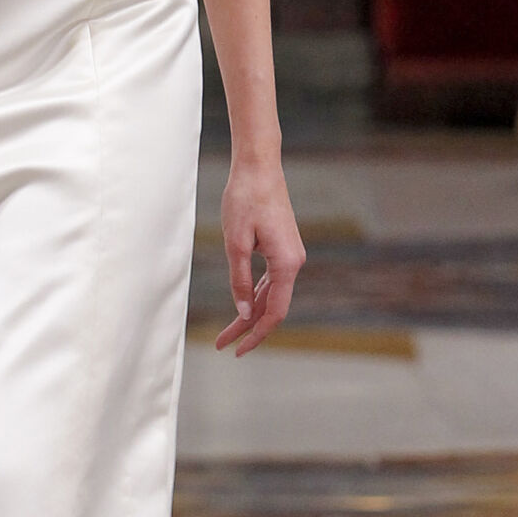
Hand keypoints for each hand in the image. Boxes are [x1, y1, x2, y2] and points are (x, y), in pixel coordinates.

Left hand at [215, 156, 303, 356]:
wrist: (259, 167)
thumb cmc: (245, 199)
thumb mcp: (235, 243)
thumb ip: (240, 280)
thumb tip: (244, 313)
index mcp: (286, 263)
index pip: (274, 312)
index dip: (256, 334)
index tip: (235, 349)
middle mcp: (294, 262)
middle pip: (273, 307)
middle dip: (248, 328)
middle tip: (223, 345)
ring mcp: (290, 255)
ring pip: (272, 295)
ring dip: (251, 314)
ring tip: (227, 332)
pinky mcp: (283, 248)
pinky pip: (272, 280)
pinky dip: (256, 295)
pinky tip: (242, 305)